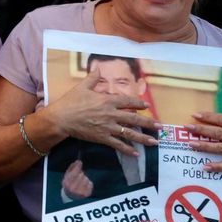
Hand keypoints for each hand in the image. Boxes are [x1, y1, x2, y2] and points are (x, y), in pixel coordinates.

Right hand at [40, 63, 159, 155]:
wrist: (61, 118)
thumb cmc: (71, 101)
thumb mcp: (82, 87)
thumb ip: (92, 78)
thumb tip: (98, 68)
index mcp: (107, 100)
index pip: (128, 101)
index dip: (139, 103)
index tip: (147, 106)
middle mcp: (111, 114)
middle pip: (134, 119)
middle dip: (148, 123)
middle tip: (160, 127)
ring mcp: (108, 127)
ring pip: (129, 133)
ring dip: (143, 138)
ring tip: (155, 142)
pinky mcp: (102, 137)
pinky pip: (118, 144)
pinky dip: (127, 149)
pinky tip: (137, 153)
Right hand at [62, 159, 93, 199]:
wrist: (71, 197)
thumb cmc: (69, 184)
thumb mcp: (67, 176)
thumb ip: (71, 168)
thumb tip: (78, 161)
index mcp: (67, 183)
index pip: (74, 173)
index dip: (77, 166)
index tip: (80, 162)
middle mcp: (73, 188)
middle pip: (81, 175)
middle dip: (81, 173)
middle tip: (79, 176)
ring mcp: (81, 192)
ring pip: (86, 179)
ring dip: (85, 178)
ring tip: (81, 182)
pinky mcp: (87, 194)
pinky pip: (90, 183)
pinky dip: (88, 183)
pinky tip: (84, 185)